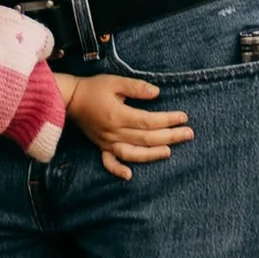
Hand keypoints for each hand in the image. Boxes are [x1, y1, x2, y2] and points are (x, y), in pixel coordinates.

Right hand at [61, 67, 193, 181]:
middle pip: (146, 138)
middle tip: (188, 134)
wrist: (70, 98)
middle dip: (170, 136)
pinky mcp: (101, 146)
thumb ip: (136, 88)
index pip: (150, 121)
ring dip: (152, 154)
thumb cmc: (94, 88)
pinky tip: (129, 175)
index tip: (184, 118)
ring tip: (169, 151)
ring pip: (133, 153)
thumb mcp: (115, 81)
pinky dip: (118, 170)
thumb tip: (157, 93)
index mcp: (119, 115)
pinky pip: (109, 162)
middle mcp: (114, 132)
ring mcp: (107, 141)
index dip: (168, 120)